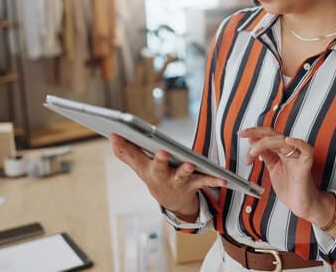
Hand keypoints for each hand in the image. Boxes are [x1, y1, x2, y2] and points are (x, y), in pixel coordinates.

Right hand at [110, 134, 225, 218]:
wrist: (172, 202)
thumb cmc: (155, 176)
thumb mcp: (139, 166)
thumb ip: (126, 152)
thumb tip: (112, 135)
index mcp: (147, 169)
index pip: (133, 156)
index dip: (125, 146)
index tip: (116, 133)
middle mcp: (161, 176)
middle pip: (159, 167)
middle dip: (159, 160)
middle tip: (161, 152)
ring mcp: (178, 181)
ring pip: (182, 175)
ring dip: (185, 170)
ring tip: (190, 165)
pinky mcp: (194, 184)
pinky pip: (205, 181)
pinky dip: (214, 180)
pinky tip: (223, 179)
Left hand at [239, 127, 332, 225]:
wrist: (301, 204)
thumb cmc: (291, 189)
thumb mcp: (272, 169)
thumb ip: (265, 156)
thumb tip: (253, 143)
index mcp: (282, 152)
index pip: (268, 137)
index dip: (255, 134)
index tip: (242, 135)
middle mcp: (290, 152)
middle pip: (274, 135)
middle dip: (257, 132)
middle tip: (243, 134)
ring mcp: (297, 158)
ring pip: (283, 141)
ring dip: (266, 142)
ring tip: (254, 151)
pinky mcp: (305, 166)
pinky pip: (306, 151)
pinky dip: (298, 144)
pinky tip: (288, 140)